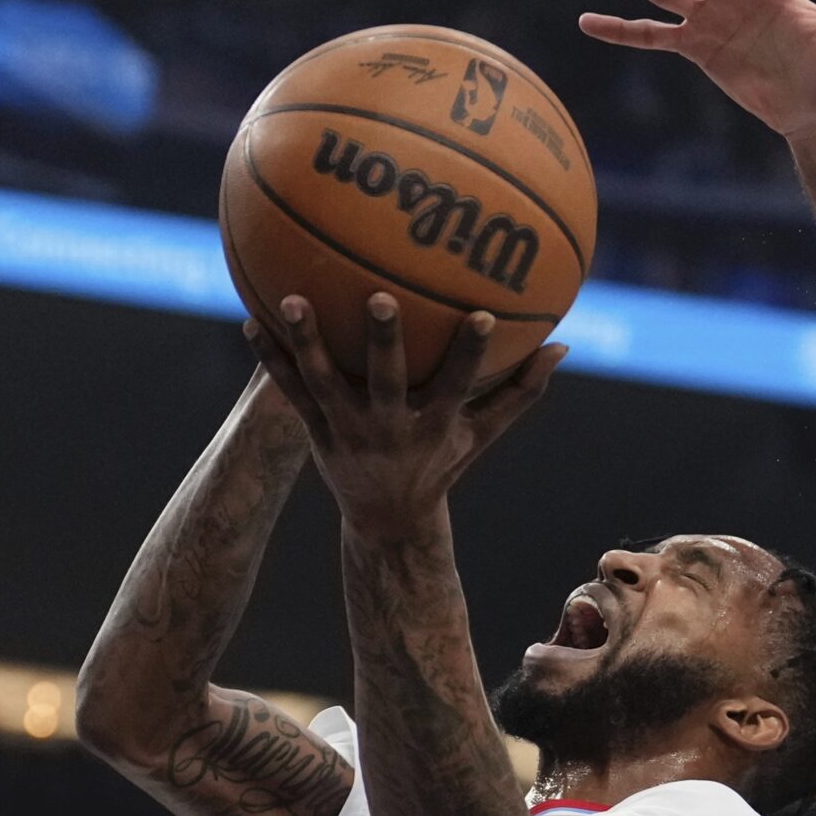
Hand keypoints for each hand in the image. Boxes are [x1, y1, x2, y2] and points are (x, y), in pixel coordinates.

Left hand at [245, 292, 565, 537]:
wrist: (387, 518)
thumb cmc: (442, 462)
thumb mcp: (482, 434)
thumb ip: (520, 391)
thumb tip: (564, 346)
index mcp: (433, 427)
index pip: (457, 387)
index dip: (468, 355)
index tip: (482, 315)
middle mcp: (389, 429)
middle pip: (386, 383)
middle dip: (384, 342)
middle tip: (380, 297)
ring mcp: (348, 431)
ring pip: (325, 383)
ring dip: (308, 343)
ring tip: (292, 300)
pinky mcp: (316, 433)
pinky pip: (291, 393)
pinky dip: (272, 361)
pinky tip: (251, 322)